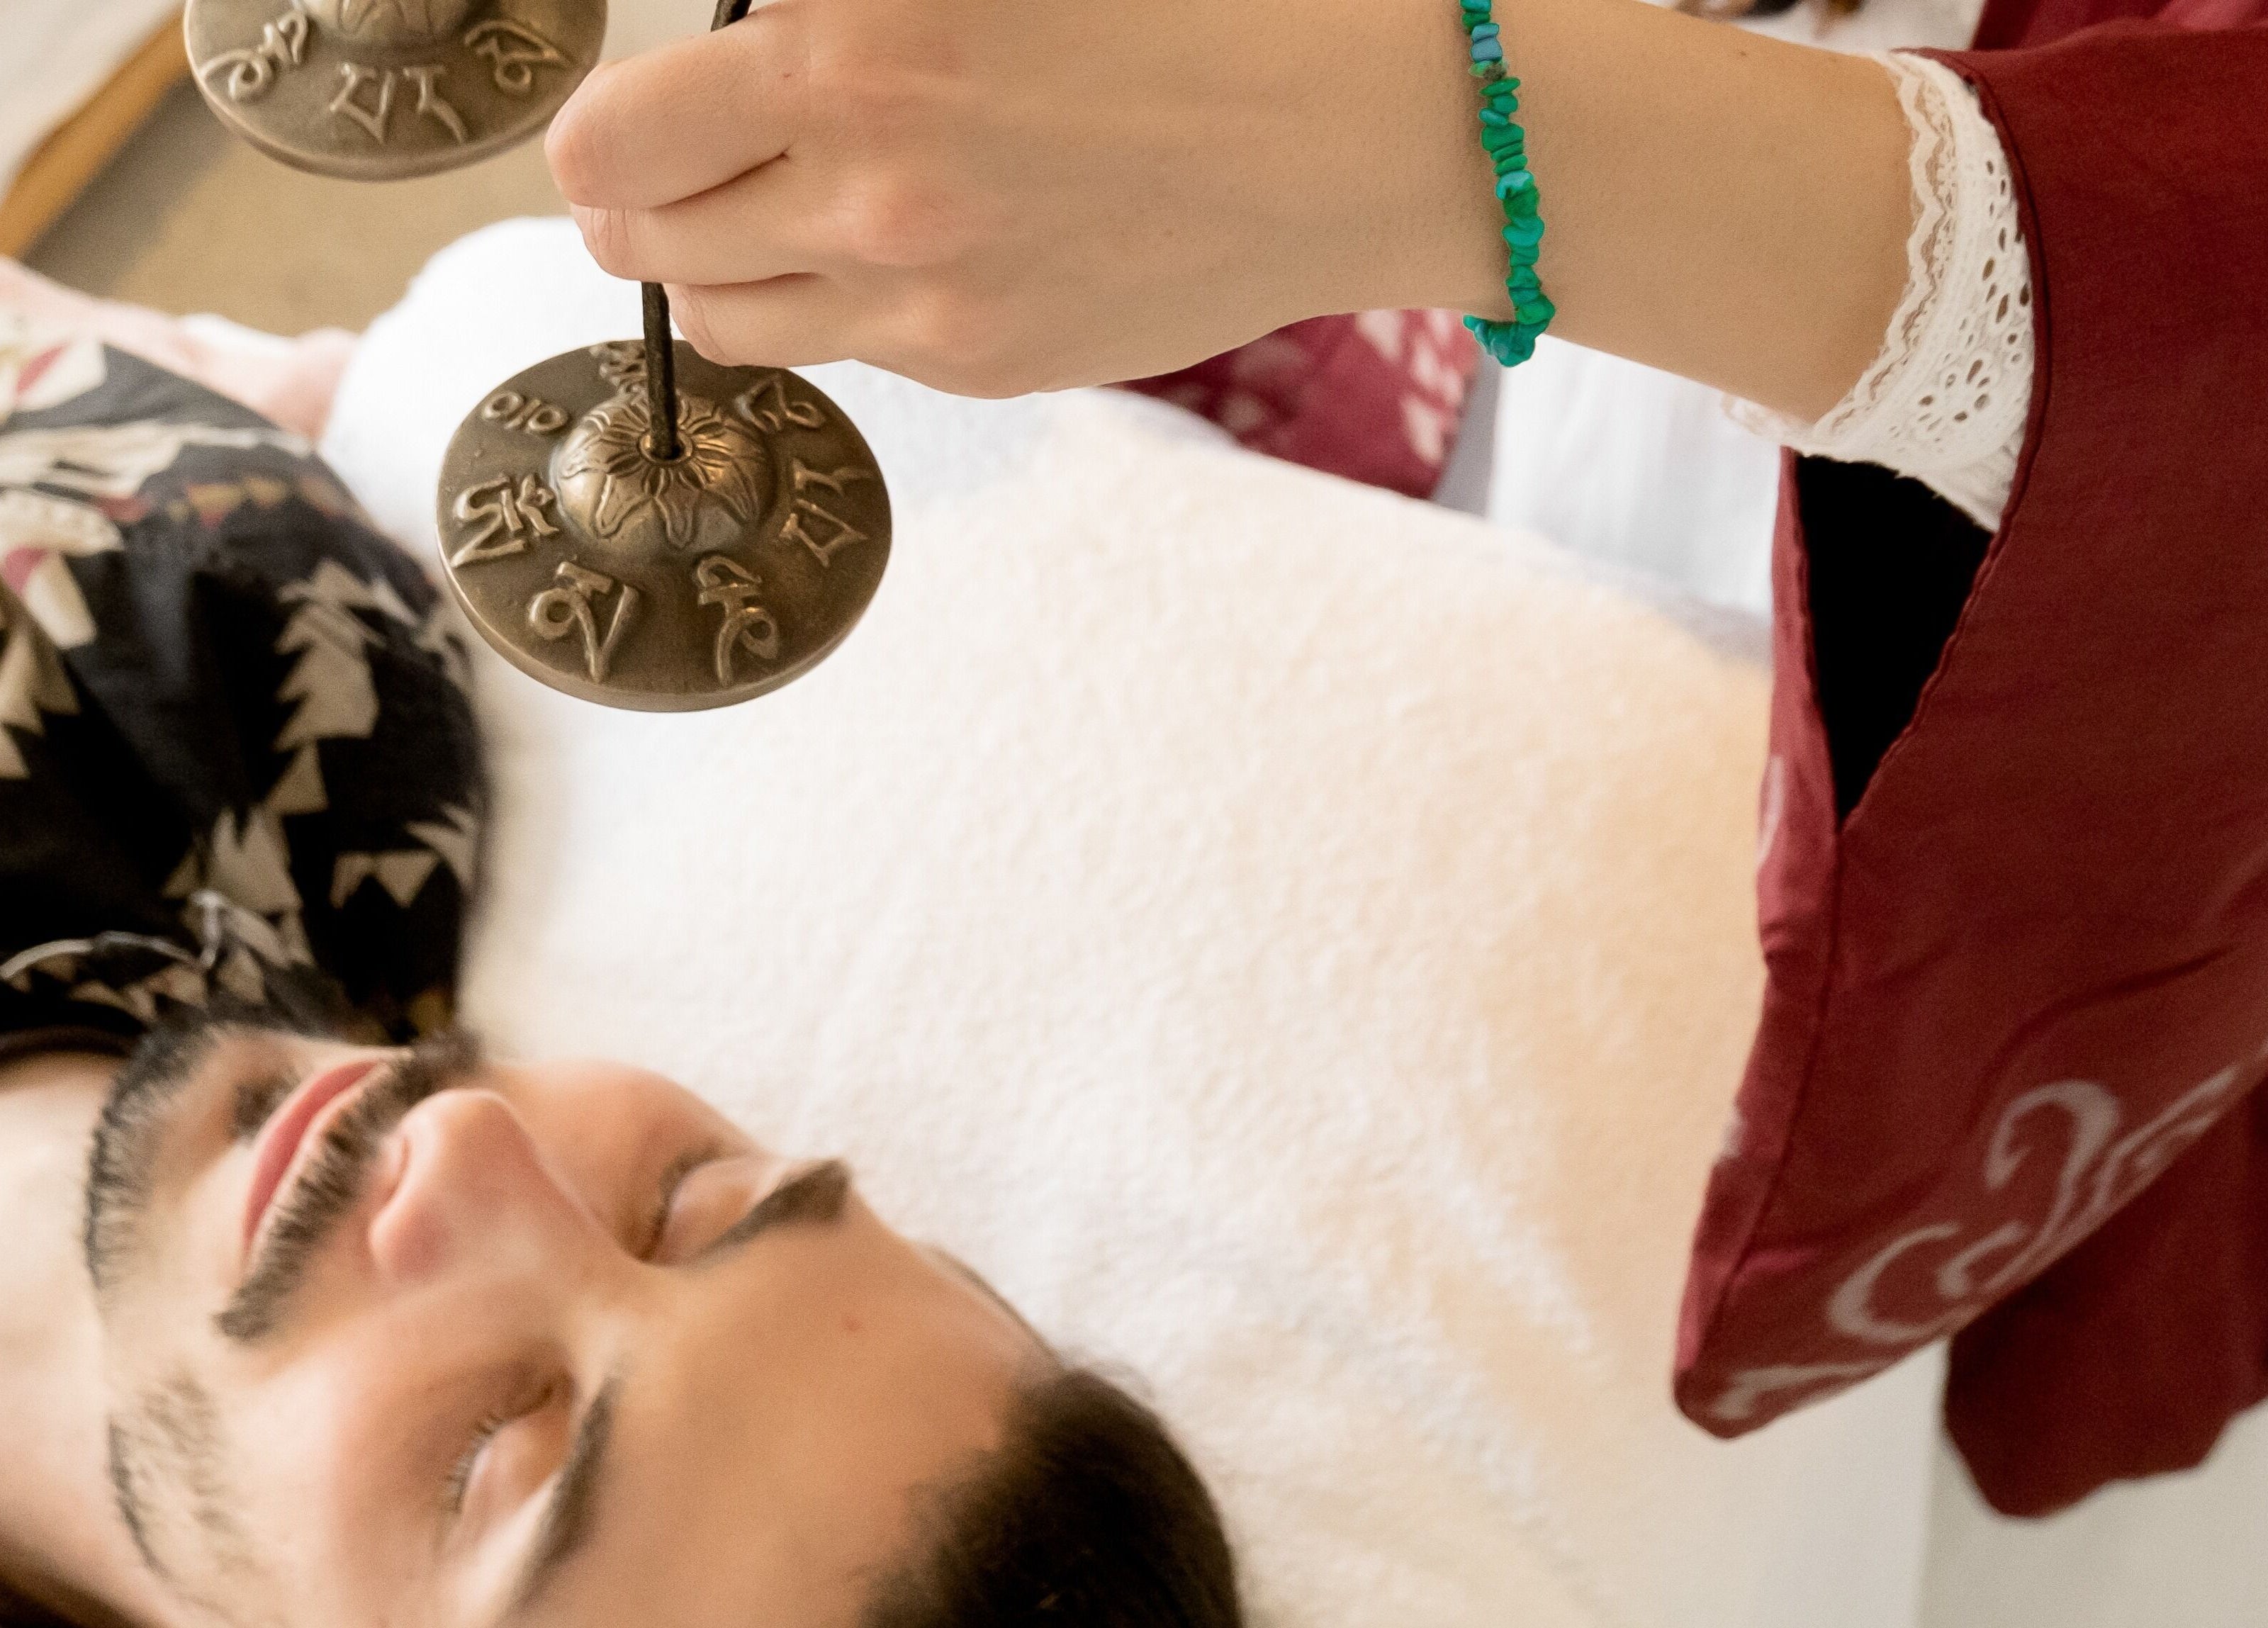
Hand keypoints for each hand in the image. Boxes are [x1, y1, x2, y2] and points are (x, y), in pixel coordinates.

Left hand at [544, 0, 1505, 394]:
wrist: (1341, 123)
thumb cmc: (1182, 2)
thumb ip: (834, 8)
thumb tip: (734, 40)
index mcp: (854, 27)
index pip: (613, 130)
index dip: (607, 121)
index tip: (646, 102)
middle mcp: (863, 165)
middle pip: (634, 232)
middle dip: (635, 198)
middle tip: (670, 166)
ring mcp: (918, 285)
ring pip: (713, 313)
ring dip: (710, 263)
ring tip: (767, 214)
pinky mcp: (975, 361)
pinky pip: (833, 350)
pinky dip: (831, 302)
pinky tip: (899, 246)